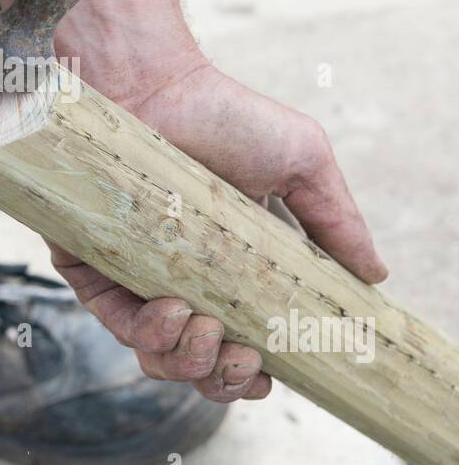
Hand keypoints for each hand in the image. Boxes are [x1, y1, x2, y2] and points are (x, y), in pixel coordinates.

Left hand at [51, 55, 386, 403]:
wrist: (153, 84)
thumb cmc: (226, 116)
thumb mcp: (301, 165)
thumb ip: (336, 222)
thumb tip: (376, 276)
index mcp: (231, 269)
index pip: (241, 343)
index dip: (252, 376)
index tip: (270, 377)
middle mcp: (181, 278)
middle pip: (198, 365)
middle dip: (223, 379)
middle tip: (242, 357)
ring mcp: (134, 273)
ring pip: (155, 356)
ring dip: (187, 362)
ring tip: (206, 329)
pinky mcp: (89, 262)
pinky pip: (113, 322)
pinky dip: (144, 334)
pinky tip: (173, 312)